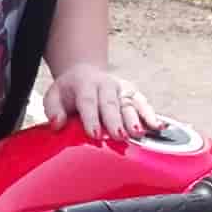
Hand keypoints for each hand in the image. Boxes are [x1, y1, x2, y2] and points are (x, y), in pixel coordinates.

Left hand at [43, 64, 161, 140]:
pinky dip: (151, 115)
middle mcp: (106, 85)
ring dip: (136, 119)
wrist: (85, 74)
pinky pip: (144, 104)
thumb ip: (53, 109)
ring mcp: (121, 89)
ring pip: (130, 104)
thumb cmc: (69, 91)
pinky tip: (158, 126)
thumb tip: (57, 123)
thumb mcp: (54, 96)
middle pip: (111, 104)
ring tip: (139, 133)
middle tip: (119, 136)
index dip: (91, 118)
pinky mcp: (133, 94)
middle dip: (115, 121)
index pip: (88, 102)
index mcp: (84, 84)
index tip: (94, 134)